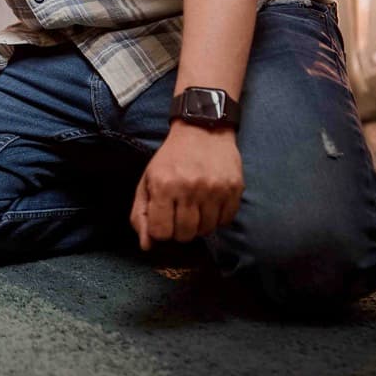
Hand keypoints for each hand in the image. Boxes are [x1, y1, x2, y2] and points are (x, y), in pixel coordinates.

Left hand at [130, 121, 243, 249]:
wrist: (203, 130)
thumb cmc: (171, 159)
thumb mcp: (148, 181)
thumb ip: (141, 214)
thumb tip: (146, 245)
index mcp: (164, 185)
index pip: (161, 232)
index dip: (161, 230)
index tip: (164, 219)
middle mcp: (190, 188)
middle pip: (185, 235)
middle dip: (180, 229)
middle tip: (180, 212)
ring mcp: (215, 189)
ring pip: (206, 231)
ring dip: (199, 224)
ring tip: (195, 206)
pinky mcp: (234, 189)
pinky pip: (225, 222)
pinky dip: (217, 218)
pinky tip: (211, 203)